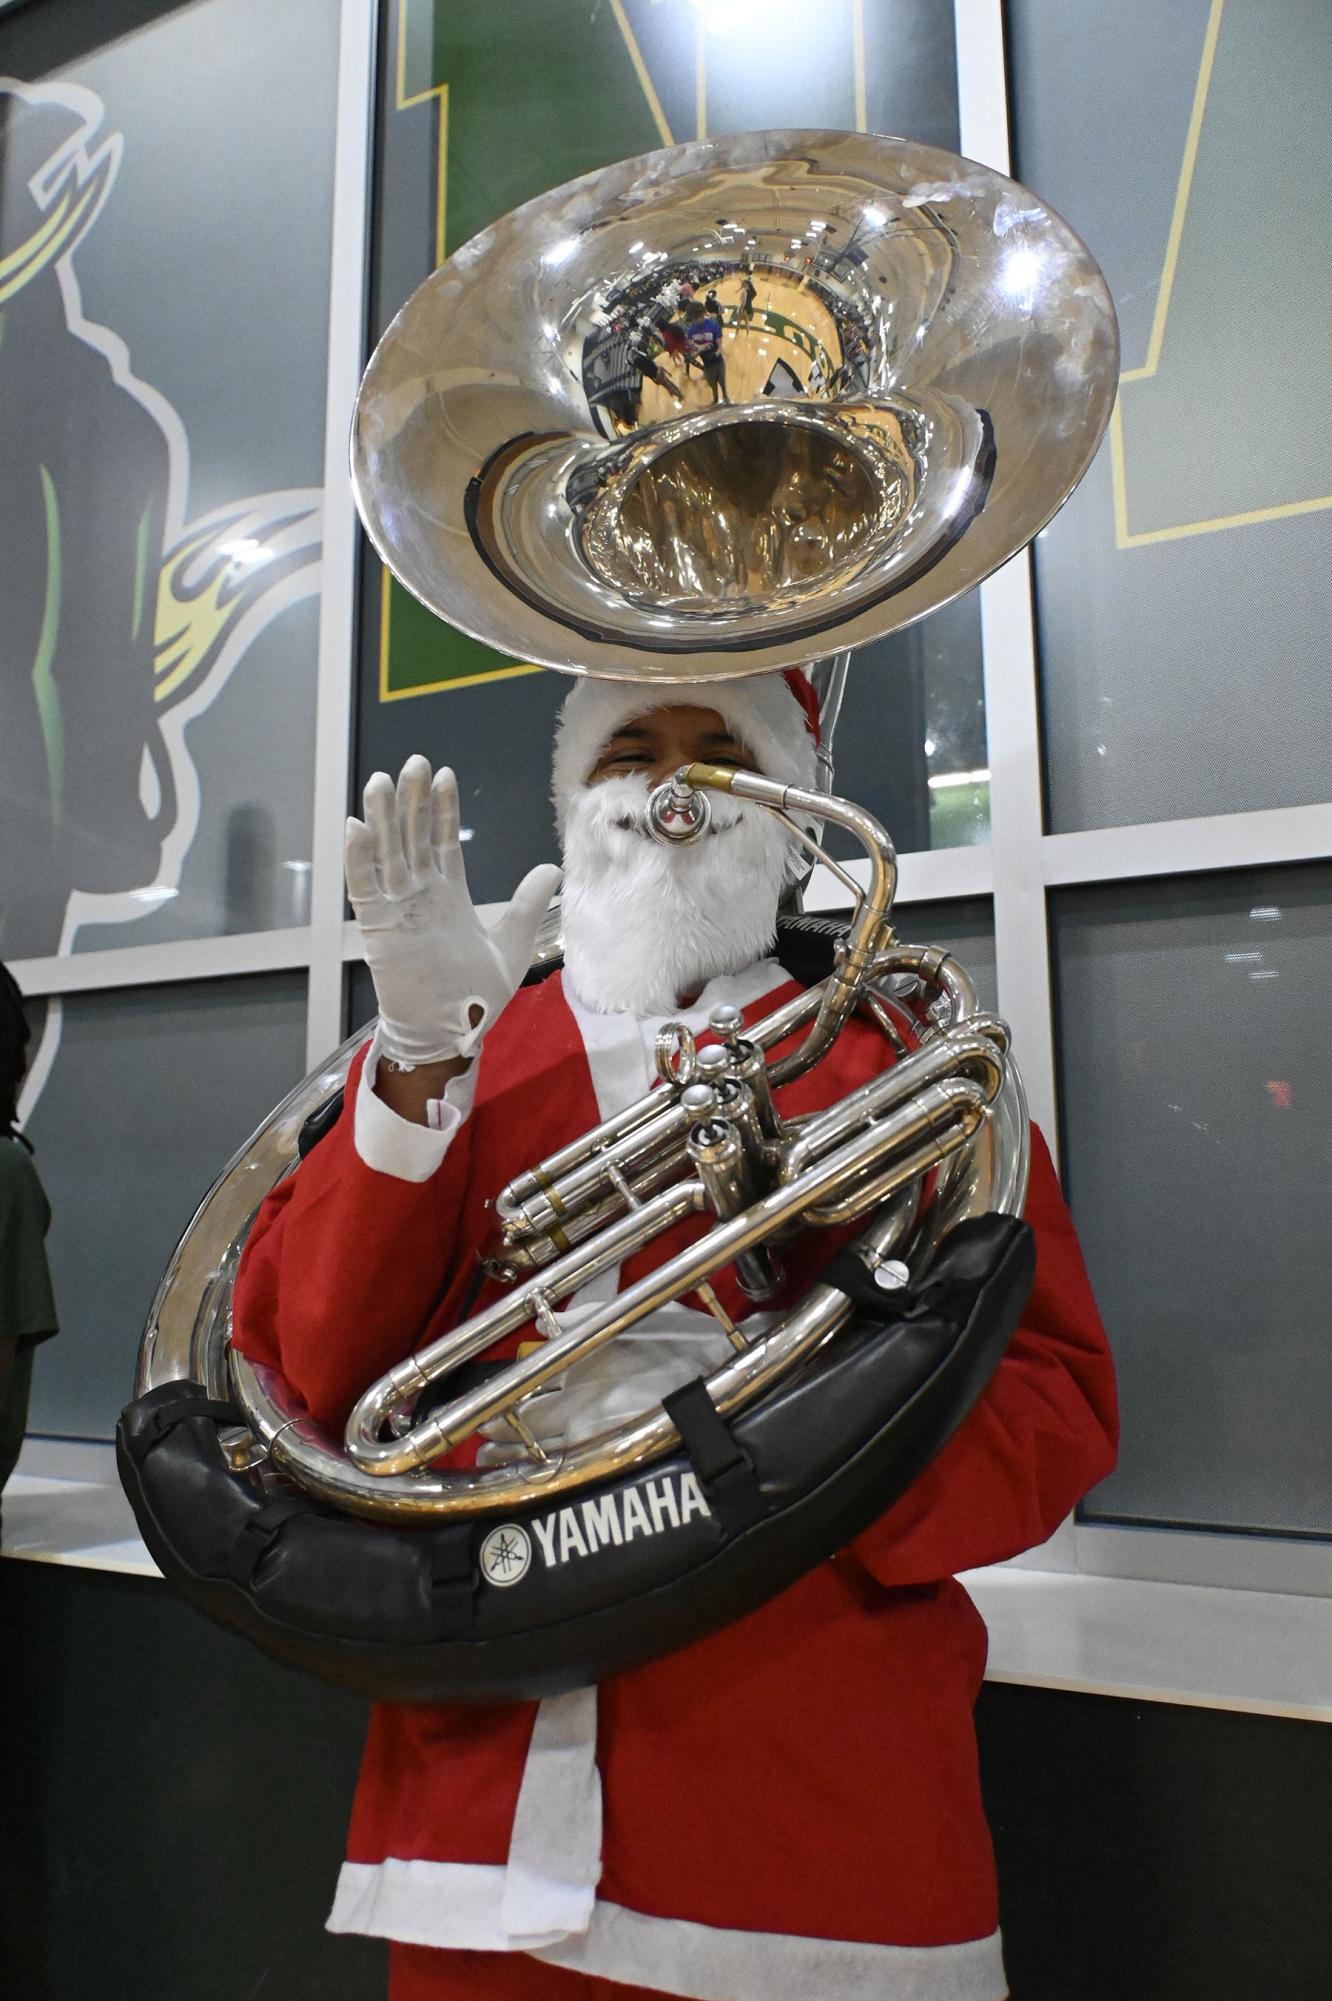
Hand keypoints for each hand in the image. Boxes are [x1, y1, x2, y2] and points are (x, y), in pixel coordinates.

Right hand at [345, 757, 559, 1067]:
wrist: (450, 1034)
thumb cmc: (475, 998)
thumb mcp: (511, 944)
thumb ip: (526, 904)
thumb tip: (552, 867)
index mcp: (448, 897)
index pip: (443, 842)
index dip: (443, 810)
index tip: (446, 775)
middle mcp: (420, 896)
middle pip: (413, 838)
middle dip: (414, 801)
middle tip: (415, 762)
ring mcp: (398, 910)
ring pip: (387, 854)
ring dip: (384, 818)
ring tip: (383, 780)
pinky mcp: (379, 929)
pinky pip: (365, 888)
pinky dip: (359, 858)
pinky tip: (357, 826)